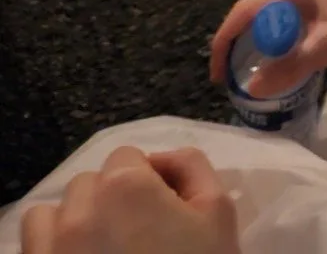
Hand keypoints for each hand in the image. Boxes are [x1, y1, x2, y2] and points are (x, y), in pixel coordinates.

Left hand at [20, 146, 238, 253]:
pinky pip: (31, 247)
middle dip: (112, 200)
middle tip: (139, 238)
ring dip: (74, 223)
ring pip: (52, 214)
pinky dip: (51, 250)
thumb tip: (160, 161)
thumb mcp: (218, 214)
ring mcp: (51, 252)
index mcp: (125, 187)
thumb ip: (191, 167)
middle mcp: (78, 212)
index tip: (164, 212)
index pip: (128, 157)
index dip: (149, 180)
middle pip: (89, 184)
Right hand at [210, 0, 326, 96]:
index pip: (245, 11)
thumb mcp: (324, 48)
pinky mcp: (318, 8)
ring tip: (248, 75)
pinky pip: (285, 26)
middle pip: (253, 13)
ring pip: (268, 20)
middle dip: (237, 44)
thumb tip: (252, 89)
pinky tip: (279, 65)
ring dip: (256, 46)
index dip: (225, 40)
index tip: (219, 73)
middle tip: (230, 78)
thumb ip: (289, 68)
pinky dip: (274, 45)